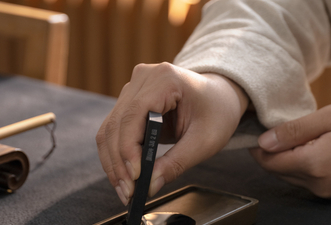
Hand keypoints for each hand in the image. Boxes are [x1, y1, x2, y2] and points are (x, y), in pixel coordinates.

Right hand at [96, 62, 248, 204]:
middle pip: (117, 123)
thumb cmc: (218, 111)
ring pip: (110, 127)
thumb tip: (149, 185)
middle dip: (119, 162)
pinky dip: (117, 153)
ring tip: (124, 189)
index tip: (134, 177)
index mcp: (166, 79)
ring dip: (113, 161)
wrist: (220, 95)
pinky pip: (115, 128)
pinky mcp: (131, 100)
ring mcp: (135, 87)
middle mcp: (144, 78)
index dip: (129, 148)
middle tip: (126, 192)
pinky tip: (123, 174)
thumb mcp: (205, 140)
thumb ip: (176, 163)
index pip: (134, 113)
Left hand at [250, 102, 330, 198]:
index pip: (269, 161)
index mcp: (315, 164)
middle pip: (276, 170)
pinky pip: (303, 177)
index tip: (255, 132)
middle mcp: (318, 183)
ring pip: (288, 175)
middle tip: (271, 130)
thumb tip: (263, 142)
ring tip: (289, 136)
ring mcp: (325, 190)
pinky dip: (297, 163)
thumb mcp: (327, 118)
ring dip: (283, 157)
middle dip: (270, 151)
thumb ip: (292, 131)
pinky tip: (304, 146)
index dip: (257, 147)